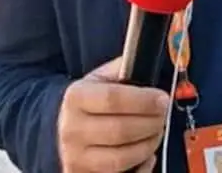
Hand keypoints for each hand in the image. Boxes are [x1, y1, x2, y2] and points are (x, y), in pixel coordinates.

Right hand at [58, 57, 170, 171]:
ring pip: (122, 157)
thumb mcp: (97, 79)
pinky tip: (147, 155)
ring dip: (149, 145)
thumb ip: (122, 69)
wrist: (57, 130)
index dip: (143, 100)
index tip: (163, 99)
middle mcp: (72, 129)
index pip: (113, 99)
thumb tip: (148, 60)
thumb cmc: (87, 103)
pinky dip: (141, 168)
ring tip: (156, 132)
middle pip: (121, 130)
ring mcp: (76, 157)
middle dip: (151, 123)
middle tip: (163, 116)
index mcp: (76, 98)